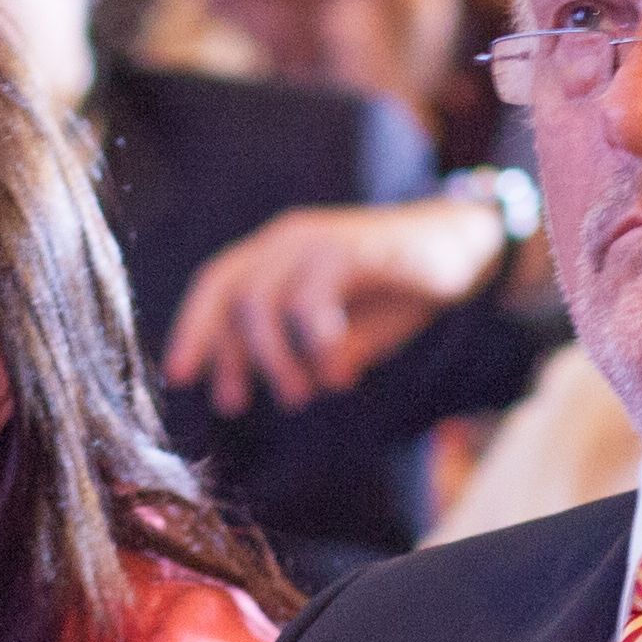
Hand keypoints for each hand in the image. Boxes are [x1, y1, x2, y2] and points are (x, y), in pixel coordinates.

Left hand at [160, 195, 509, 412]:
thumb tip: (257, 389)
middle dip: (233, 359)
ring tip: (303, 394)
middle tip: (243, 402)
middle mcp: (288, 239)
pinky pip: (311, 303)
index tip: (183, 377)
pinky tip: (339, 374)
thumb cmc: (394, 289)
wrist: (458, 248)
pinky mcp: (354, 248)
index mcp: (274, 252)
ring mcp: (319, 239)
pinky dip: (318, 349)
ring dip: (275, 361)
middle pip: (232, 298)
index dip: (193, 330)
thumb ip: (298, 351)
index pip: (215, 285)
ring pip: (264, 304)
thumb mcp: (336, 329)